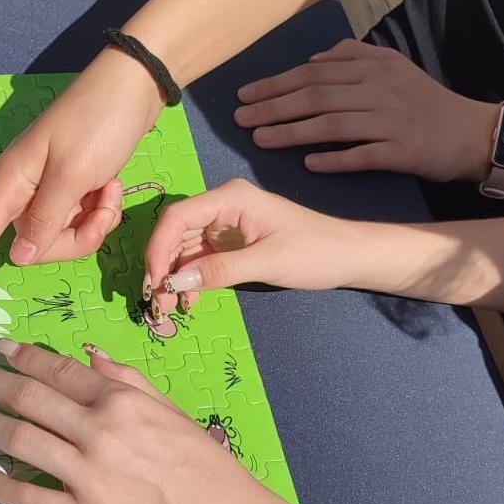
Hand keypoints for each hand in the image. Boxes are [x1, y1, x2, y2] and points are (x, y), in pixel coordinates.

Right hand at [0, 49, 164, 313]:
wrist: (132, 89)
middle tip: (101, 205)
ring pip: (61, 241)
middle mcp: (21, 193)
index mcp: (10, 184)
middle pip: (32, 249)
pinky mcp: (70, 193)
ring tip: (110, 189)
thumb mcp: (73, 172)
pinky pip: (80, 225)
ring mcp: (46, 194)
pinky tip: (113, 186)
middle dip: (74, 239)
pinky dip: (101, 211)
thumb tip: (19, 258)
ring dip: (93, 223)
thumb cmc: (97, 122)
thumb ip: (46, 219)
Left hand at [0, 339, 283, 503]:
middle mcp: (98, 431)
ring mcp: (87, 475)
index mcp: (121, 401)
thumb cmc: (205, 466)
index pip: (56, 370)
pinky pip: (28, 497)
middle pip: (27, 399)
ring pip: (19, 440)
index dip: (21, 356)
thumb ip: (128, 379)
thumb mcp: (171, 409)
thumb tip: (88, 355)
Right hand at [143, 179, 358, 316]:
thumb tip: (175, 281)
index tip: (154, 281)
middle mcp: (223, 205)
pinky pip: (201, 257)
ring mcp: (227, 223)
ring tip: (172, 306)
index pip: (178, 216)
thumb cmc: (316, 252)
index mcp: (231, 198)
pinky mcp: (233, 241)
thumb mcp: (267, 262)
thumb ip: (220, 270)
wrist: (349, 256)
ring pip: (185, 247)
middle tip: (159, 302)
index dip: (158, 248)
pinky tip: (191, 299)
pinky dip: (192, 278)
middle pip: (177, 232)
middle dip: (163, 266)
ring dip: (175, 275)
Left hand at [234, 39, 497, 181]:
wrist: (472, 132)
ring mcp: (390, 121)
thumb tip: (316, 59)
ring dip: (292, 133)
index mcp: (373, 67)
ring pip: (332, 124)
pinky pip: (362, 154)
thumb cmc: (426, 102)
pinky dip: (334, 159)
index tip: (244, 95)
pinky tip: (308, 164)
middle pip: (316, 96)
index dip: (276, 84)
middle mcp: (379, 90)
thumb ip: (355, 56)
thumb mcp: (394, 67)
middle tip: (240, 120)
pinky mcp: (401, 151)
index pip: (314, 73)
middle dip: (273, 107)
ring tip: (260, 141)